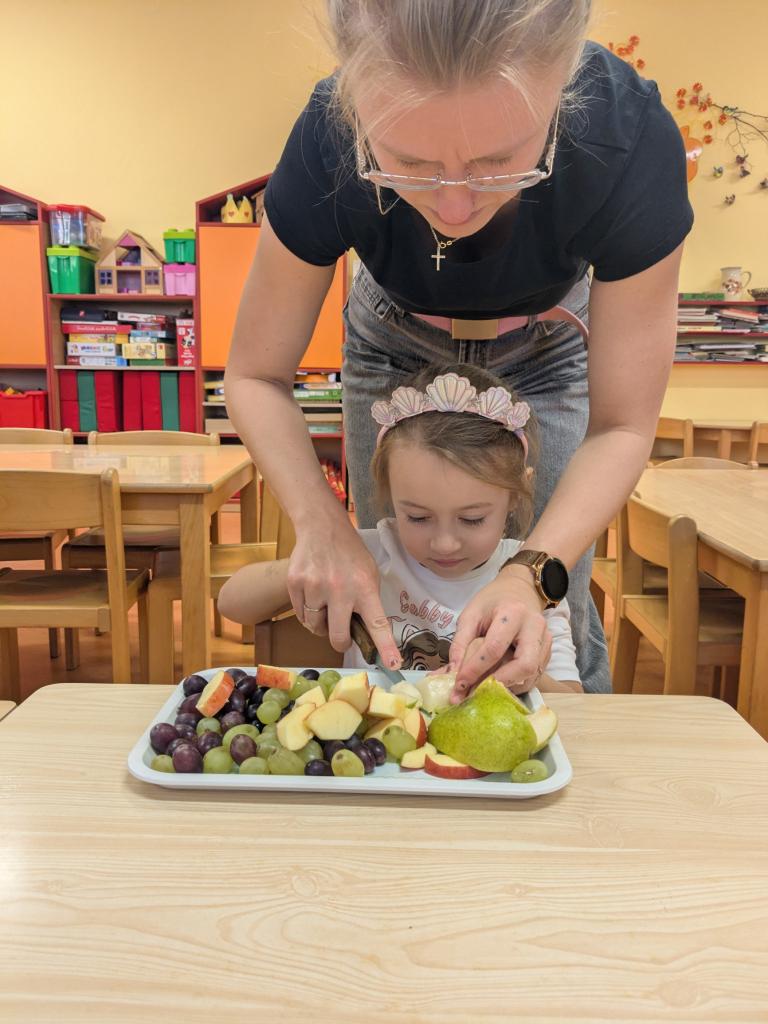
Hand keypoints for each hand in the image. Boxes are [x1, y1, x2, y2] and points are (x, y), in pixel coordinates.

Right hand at [286, 514, 401, 669]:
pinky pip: (301, 614)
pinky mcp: (295, 583)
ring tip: (326, 605)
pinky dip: (307, 612)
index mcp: (364, 587)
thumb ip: (368, 601)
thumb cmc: (350, 554)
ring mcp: (314, 586)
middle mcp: (339, 588)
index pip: (377, 623)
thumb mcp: (369, 573)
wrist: (322, 526)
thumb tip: (366, 634)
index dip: (385, 646)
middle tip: (343, 637)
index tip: (393, 664)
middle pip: (338, 636)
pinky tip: (313, 594)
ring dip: (322, 624)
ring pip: (315, 627)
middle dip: (341, 642)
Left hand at [449, 567, 551, 703]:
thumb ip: (459, 644)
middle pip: (524, 665)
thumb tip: (452, 673)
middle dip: (500, 683)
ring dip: (508, 686)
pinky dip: (516, 683)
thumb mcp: (470, 615)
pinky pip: (535, 675)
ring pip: (532, 674)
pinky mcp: (548, 651)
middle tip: (477, 692)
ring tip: (484, 689)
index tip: (458, 685)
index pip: (494, 648)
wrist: (519, 590)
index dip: (475, 669)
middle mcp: (534, 627)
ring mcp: (546, 640)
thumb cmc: (492, 602)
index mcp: (513, 613)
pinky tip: (499, 682)